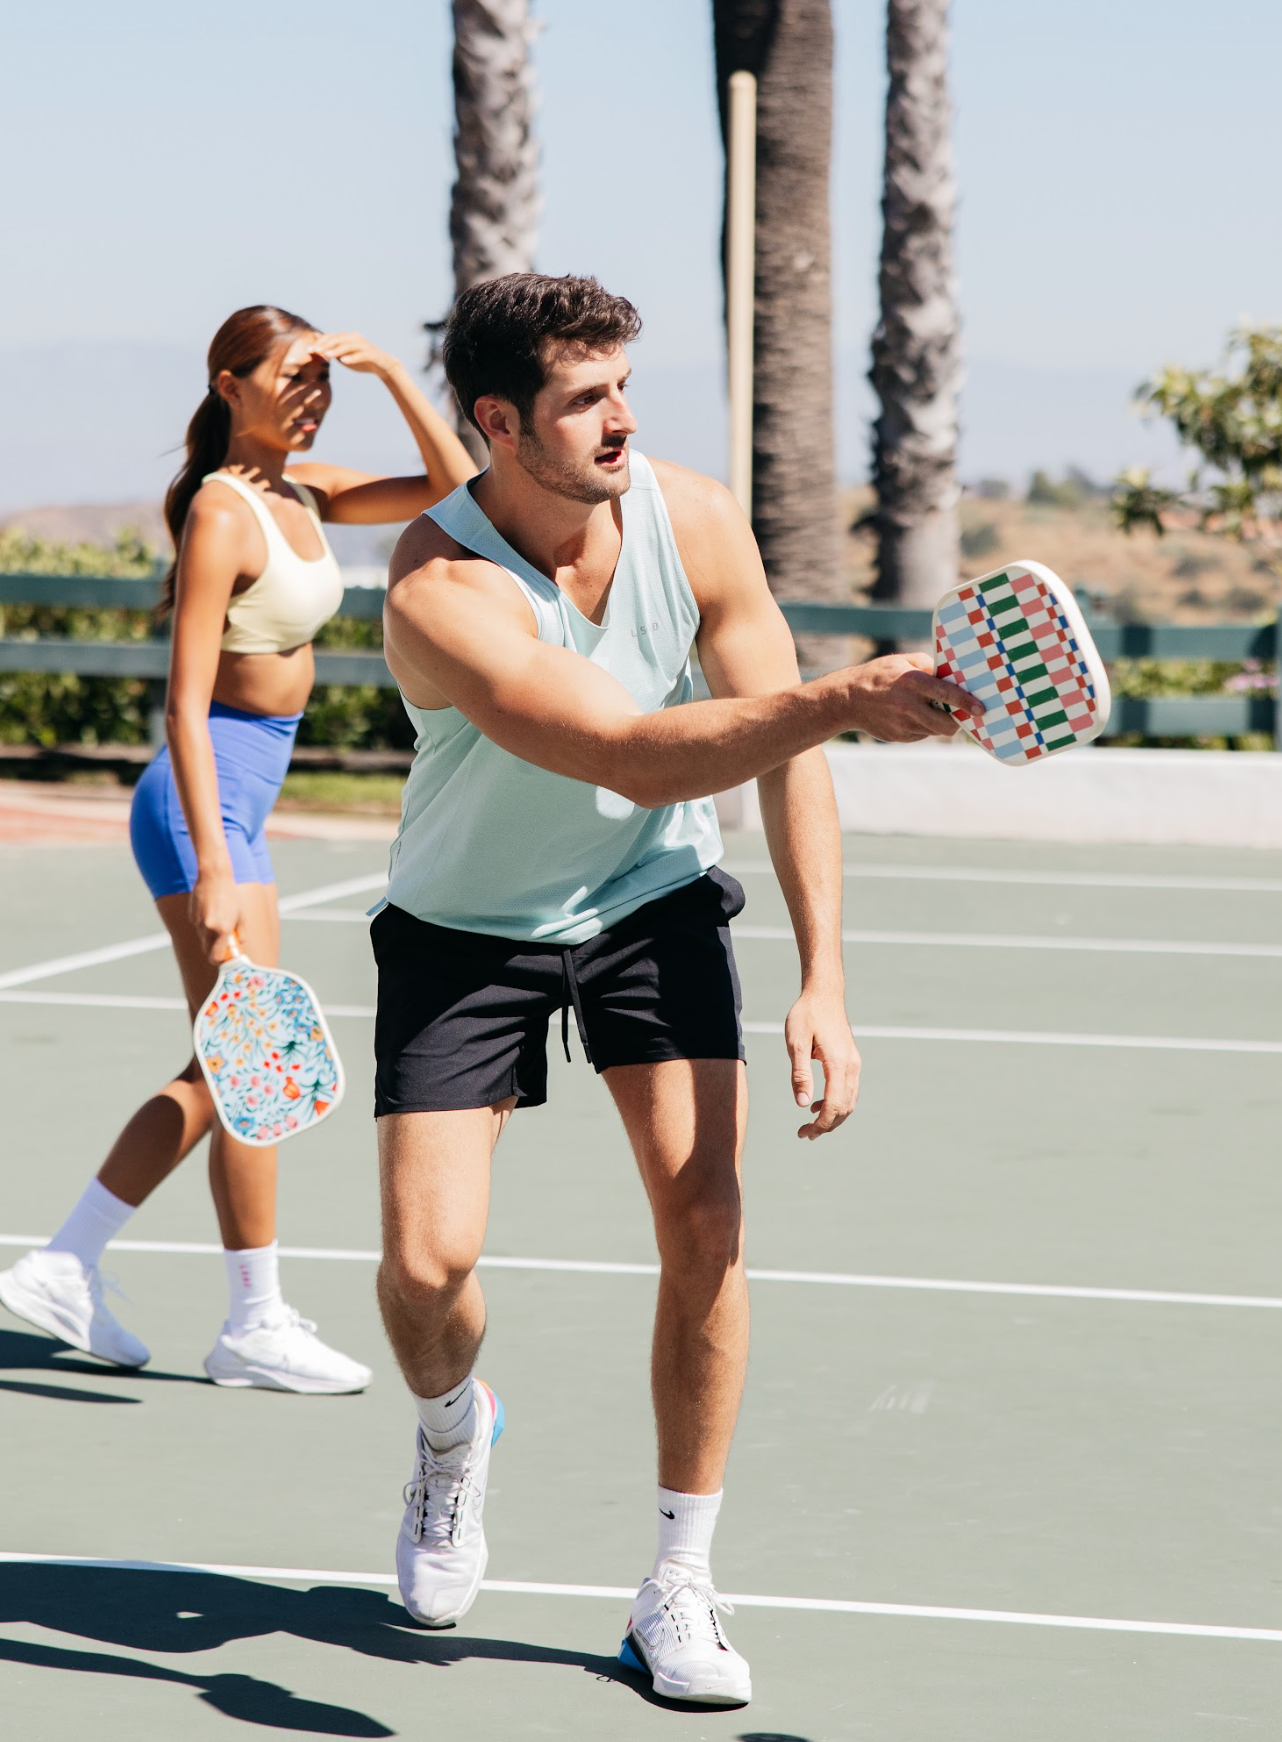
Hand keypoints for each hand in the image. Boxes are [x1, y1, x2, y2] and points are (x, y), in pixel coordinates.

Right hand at [190, 870, 240, 965]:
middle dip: (214, 950)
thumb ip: (240, 934)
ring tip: (218, 918)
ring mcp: (198, 923)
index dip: (219, 960)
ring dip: (210, 935)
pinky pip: (198, 926)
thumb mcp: (241, 916)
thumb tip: (239, 946)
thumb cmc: (231, 896)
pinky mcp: (191, 916)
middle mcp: (209, 928)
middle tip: (223, 944)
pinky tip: (209, 910)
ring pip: (203, 938)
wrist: (214, 878)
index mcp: (223, 930)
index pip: (216, 956)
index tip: (224, 959)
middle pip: (207, 950)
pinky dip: (203, 924)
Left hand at [310, 331, 399, 379]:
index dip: (319, 342)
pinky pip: (360, 354)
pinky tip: (344, 361)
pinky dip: (352, 357)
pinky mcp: (371, 353)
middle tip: (314, 351)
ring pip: (347, 346)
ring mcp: (364, 345)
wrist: (383, 365)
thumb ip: (333, 351)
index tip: (308, 349)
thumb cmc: (361, 361)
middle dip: (325, 345)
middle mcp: (355, 338)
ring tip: (326, 356)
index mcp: (348, 337)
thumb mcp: (345, 356)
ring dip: (336, 350)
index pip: (331, 337)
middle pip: (337, 339)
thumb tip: (317, 347)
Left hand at [785, 987, 861, 1139]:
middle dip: (827, 1126)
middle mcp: (852, 1066)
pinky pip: (849, 1091)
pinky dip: (837, 1104)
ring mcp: (854, 1063)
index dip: (821, 1124)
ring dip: (833, 1117)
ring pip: (849, 1102)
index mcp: (838, 1063)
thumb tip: (802, 1104)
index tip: (804, 1133)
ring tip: (811, 1125)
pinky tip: (818, 1104)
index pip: (834, 1104)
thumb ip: (800, 1074)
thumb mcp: (796, 1043)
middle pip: (845, 1108)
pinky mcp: (852, 1060)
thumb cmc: (806, 1015)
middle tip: (804, 1134)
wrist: (824, 994)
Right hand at [841, 651, 982, 741]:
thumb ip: (928, 666)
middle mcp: (908, 705)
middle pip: (945, 724)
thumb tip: (952, 675)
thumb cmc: (879, 675)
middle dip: (957, 722)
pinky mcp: (898, 737)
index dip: (966, 703)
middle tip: (960, 715)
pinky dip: (922, 727)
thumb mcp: (902, 661)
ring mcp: (902, 724)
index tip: (980, 709)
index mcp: (911, 682)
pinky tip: (910, 715)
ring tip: (928, 710)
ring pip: (934, 731)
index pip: (946, 694)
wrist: (847, 698)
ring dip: (938, 723)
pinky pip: (921, 734)